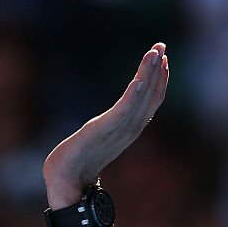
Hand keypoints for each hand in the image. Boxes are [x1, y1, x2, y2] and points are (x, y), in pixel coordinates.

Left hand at [43, 42, 168, 208]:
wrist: (65, 180)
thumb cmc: (79, 160)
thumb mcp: (100, 136)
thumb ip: (110, 126)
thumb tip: (111, 118)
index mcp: (130, 129)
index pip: (151, 100)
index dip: (160, 79)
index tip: (163, 57)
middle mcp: (129, 129)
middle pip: (151, 96)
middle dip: (158, 70)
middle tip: (161, 46)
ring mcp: (119, 131)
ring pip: (141, 98)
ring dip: (149, 74)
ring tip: (156, 53)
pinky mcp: (104, 130)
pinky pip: (123, 110)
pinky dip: (134, 95)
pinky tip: (139, 80)